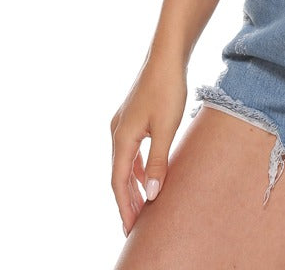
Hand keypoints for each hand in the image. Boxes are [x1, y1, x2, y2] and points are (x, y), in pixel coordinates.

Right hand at [109, 57, 187, 236]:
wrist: (167, 54)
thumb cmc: (168, 88)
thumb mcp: (167, 128)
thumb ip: (158, 161)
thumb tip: (150, 194)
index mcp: (122, 137)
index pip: (119, 181)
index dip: (124, 206)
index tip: (131, 229)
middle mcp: (117, 131)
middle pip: (118, 174)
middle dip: (126, 200)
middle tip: (135, 225)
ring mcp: (123, 123)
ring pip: (124, 162)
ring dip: (131, 184)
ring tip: (141, 205)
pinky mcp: (133, 116)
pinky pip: (131, 150)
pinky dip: (136, 166)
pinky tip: (145, 174)